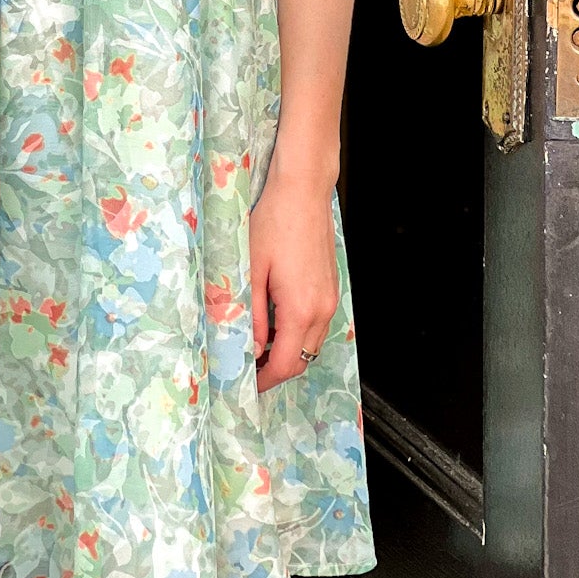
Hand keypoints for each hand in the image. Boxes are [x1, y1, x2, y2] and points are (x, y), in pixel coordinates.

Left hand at [248, 172, 339, 390]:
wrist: (303, 192)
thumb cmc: (274, 223)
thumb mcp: (252, 270)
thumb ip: (252, 314)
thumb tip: (250, 348)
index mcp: (301, 309)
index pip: (284, 364)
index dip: (264, 380)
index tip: (247, 385)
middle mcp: (322, 309)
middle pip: (302, 359)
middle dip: (276, 370)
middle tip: (248, 369)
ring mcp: (331, 298)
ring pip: (311, 343)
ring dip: (288, 351)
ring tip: (258, 345)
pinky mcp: (331, 287)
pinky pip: (317, 324)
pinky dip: (298, 332)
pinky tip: (276, 320)